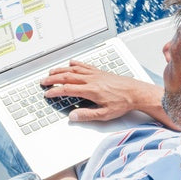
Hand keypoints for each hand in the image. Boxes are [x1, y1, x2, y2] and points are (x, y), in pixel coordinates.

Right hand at [41, 60, 161, 122]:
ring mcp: (96, 74)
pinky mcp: (100, 72)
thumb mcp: (105, 114)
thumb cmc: (123, 103)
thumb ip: (87, 115)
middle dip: (53, 79)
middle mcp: (91, 80)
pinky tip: (71, 63)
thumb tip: (73, 116)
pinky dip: (75, 64)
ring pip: (74, 69)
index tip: (48, 94)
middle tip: (43, 81)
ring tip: (52, 72)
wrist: (136, 92)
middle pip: (67, 76)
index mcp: (91, 90)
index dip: (55, 91)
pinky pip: (85, 65)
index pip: (67, 89)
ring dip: (61, 70)